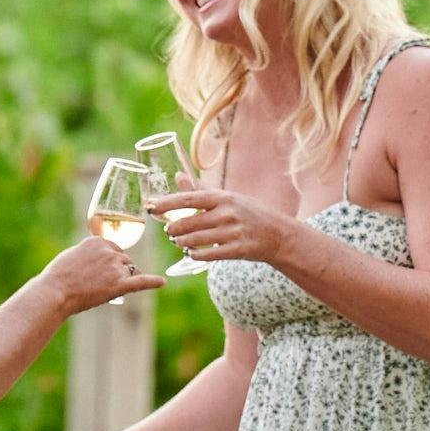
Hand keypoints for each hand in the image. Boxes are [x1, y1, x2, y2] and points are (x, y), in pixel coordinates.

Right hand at [38, 234, 162, 316]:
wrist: (55, 291)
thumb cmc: (59, 276)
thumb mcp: (73, 255)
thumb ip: (91, 254)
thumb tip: (99, 259)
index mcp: (99, 241)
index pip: (114, 250)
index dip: (109, 263)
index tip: (97, 272)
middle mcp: (110, 251)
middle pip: (124, 261)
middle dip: (116, 271)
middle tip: (96, 283)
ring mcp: (116, 268)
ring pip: (129, 272)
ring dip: (122, 280)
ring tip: (100, 289)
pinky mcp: (119, 285)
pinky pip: (141, 282)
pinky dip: (153, 282)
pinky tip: (162, 282)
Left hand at [147, 188, 298, 265]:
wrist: (278, 234)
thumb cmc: (249, 213)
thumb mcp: (228, 198)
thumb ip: (201, 190)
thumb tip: (179, 176)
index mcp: (223, 198)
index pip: (189, 199)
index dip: (168, 203)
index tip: (152, 207)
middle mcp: (227, 213)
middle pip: (189, 222)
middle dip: (174, 228)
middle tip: (168, 230)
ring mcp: (233, 232)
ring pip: (195, 239)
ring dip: (182, 242)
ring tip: (177, 241)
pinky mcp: (237, 250)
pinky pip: (208, 254)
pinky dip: (196, 254)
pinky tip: (191, 252)